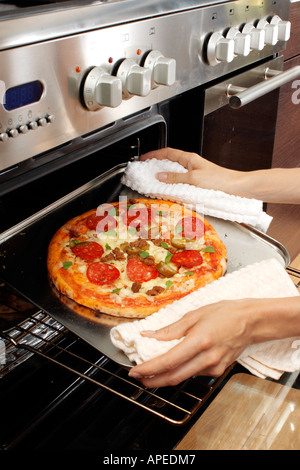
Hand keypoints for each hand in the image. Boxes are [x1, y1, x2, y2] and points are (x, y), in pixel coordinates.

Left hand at [128, 299, 254, 387]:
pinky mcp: (218, 371)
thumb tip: (150, 335)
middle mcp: (207, 358)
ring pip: (183, 377)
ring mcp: (214, 367)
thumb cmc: (225, 313)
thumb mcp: (195, 314)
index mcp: (200, 341)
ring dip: (165, 377)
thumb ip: (171, 329)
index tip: (134, 371)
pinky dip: (180, 371)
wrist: (252, 322)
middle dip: (152, 380)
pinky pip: (194, 373)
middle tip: (138, 377)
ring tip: (151, 370)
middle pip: (174, 377)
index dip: (149, 369)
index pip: (168, 361)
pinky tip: (175, 364)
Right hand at [140, 147, 299, 203]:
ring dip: (163, 176)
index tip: (143, 158)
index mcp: (189, 158)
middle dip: (155, 166)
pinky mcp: (197, 183)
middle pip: (169, 162)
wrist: (236, 188)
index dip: (153, 154)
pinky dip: (171, 184)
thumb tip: (160, 177)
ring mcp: (193, 173)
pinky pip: (179, 181)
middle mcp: (191, 164)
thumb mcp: (193, 179)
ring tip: (153, 182)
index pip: (167, 152)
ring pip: (173, 172)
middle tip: (145, 171)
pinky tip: (168, 190)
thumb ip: (175, 178)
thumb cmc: (220, 180)